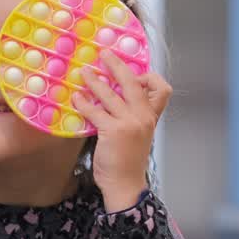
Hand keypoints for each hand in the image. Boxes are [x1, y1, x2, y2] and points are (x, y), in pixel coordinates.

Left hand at [71, 52, 171, 212]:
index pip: (162, 90)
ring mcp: (129, 123)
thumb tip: (114, 98)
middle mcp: (143, 117)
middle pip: (134, 82)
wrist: (126, 184)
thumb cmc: (129, 161)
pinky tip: (76, 98)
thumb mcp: (138, 136)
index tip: (135, 74)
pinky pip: (95, 111)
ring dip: (95, 80)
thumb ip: (132, 117)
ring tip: (83, 72)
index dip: (150, 77)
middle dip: (118, 65)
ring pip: (111, 94)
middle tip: (104, 54)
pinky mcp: (112, 131)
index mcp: (151, 117)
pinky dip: (84, 102)